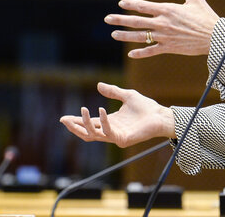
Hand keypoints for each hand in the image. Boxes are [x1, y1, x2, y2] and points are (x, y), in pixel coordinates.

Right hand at [59, 82, 174, 147]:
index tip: (63, 118)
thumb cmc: (146, 107)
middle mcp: (111, 131)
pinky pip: (108, 132)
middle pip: (87, 133)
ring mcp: (116, 137)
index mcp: (110, 122)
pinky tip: (101, 110)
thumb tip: (98, 85)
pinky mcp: (123, 139)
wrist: (160, 115)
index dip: (77, 121)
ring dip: (86, 124)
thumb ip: (113, 91)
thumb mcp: (126, 95)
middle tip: (64, 120)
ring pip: (94, 135)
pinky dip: (103, 121)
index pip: (89, 123)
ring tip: (82, 110)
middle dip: (75, 127)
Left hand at [104, 0, 219, 58]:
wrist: (214, 37)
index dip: (130, 4)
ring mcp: (164, 36)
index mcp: (167, 9)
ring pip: (140, 36)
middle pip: (136, 21)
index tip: (121, 3)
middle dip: (120, 19)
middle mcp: (162, 23)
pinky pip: (151, 51)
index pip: (143, 6)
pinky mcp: (169, 48)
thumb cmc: (206, 16)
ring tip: (114, 34)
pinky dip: (140, 53)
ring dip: (125, 35)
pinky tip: (131, 54)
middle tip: (107, 19)